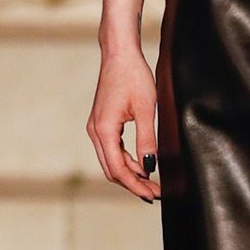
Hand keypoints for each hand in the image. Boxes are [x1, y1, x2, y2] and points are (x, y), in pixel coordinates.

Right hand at [87, 48, 159, 201]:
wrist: (119, 54)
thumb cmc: (134, 76)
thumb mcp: (147, 109)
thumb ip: (147, 140)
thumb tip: (150, 167)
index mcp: (104, 130)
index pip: (118, 169)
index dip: (136, 185)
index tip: (153, 195)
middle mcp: (95, 132)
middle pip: (112, 170)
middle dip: (132, 184)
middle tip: (154, 193)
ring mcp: (96, 128)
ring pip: (110, 162)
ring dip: (129, 174)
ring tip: (151, 182)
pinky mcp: (101, 124)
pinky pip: (111, 150)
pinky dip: (125, 161)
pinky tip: (142, 165)